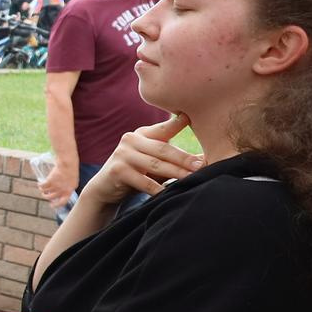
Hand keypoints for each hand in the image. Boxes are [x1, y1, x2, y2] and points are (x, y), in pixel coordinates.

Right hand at [36, 160, 76, 204]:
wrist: (67, 163)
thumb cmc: (71, 171)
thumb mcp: (73, 182)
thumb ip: (68, 188)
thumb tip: (62, 193)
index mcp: (69, 191)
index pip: (62, 202)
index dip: (56, 205)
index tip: (52, 205)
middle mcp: (62, 190)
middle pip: (51, 197)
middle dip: (46, 197)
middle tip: (44, 195)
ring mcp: (55, 186)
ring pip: (45, 192)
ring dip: (42, 191)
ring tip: (42, 189)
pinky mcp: (50, 181)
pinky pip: (42, 186)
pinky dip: (40, 185)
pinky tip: (39, 184)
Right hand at [84, 113, 199, 204]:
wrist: (105, 188)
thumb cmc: (137, 174)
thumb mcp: (155, 162)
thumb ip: (174, 159)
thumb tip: (206, 159)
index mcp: (143, 133)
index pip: (164, 128)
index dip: (177, 123)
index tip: (191, 117)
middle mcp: (131, 139)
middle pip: (163, 149)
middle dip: (184, 158)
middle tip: (201, 165)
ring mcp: (122, 154)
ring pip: (155, 165)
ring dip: (175, 173)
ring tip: (190, 179)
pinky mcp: (117, 170)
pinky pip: (143, 181)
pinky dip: (157, 189)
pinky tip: (169, 194)